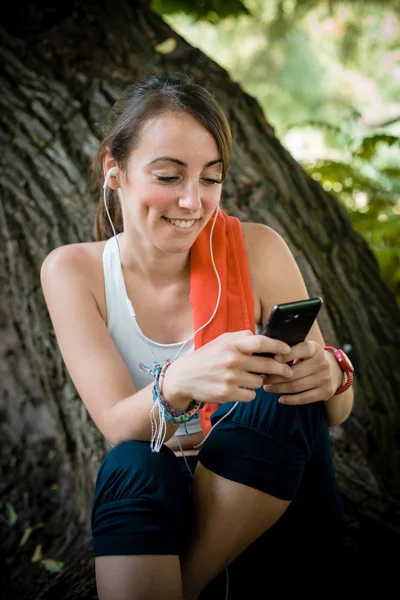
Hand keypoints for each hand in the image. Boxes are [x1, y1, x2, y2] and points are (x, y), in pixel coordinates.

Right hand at [163, 330, 293, 407]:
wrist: (183, 377)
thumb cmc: (206, 357)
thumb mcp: (221, 341)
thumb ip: (242, 337)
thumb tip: (263, 338)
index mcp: (232, 345)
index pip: (261, 342)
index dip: (278, 346)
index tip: (288, 350)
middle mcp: (232, 360)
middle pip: (267, 365)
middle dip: (281, 369)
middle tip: (287, 371)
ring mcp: (230, 378)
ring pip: (260, 381)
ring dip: (259, 381)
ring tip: (249, 378)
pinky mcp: (227, 394)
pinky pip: (250, 395)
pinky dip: (249, 393)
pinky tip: (240, 388)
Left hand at [263, 341, 342, 404]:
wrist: (334, 370)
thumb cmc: (309, 358)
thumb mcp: (304, 349)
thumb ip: (289, 349)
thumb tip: (265, 353)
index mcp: (315, 349)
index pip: (302, 349)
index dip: (287, 354)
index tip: (273, 359)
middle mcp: (322, 363)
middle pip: (294, 372)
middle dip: (275, 376)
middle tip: (263, 378)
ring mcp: (325, 378)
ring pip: (297, 386)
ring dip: (279, 388)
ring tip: (267, 388)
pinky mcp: (326, 392)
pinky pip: (305, 398)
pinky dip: (290, 400)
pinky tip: (280, 399)